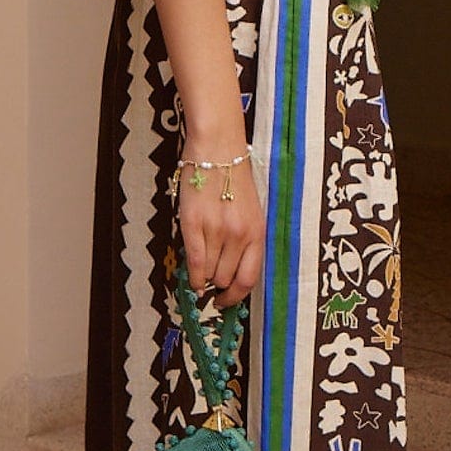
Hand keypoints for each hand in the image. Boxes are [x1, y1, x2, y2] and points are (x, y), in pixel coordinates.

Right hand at [177, 150, 264, 307]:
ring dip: (204, 278)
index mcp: (257, 233)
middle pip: (227, 279)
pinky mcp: (194, 224)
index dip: (236, 297)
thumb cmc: (234, 179)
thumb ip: (244, 242)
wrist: (218, 148)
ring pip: (210, 273)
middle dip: (218, 286)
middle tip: (210, 285)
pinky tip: (192, 278)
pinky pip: (194, 261)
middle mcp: (239, 235)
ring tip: (200, 272)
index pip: (249, 279)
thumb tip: (228, 273)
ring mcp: (216, 230)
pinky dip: (192, 274)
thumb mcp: (251, 212)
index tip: (226, 301)